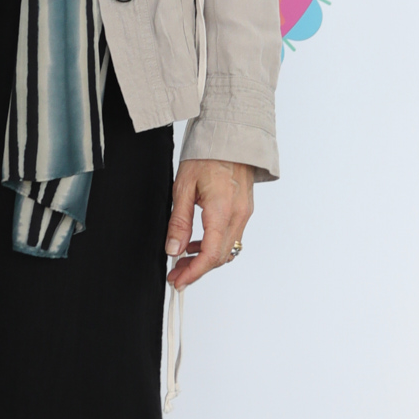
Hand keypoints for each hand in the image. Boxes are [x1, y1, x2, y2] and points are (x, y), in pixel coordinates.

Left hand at [165, 158, 254, 290]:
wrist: (231, 138)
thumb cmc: (207, 156)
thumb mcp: (183, 187)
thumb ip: (179, 221)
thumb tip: (173, 248)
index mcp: (222, 211)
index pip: (211, 255)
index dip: (194, 273)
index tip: (179, 281)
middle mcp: (238, 216)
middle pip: (220, 257)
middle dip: (196, 270)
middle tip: (175, 275)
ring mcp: (244, 214)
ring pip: (227, 249)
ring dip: (205, 259)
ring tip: (182, 261)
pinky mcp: (244, 210)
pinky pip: (231, 237)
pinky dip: (214, 246)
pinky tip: (196, 244)